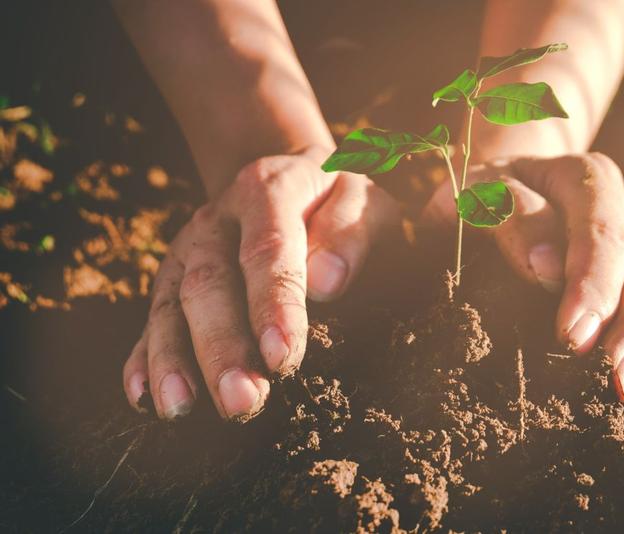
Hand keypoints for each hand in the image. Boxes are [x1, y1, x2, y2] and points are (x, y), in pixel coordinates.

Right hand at [123, 148, 399, 420]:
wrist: (293, 176)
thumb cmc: (337, 197)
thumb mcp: (362, 196)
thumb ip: (350, 231)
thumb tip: (328, 284)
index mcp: (266, 190)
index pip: (268, 249)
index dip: (273, 305)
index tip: (282, 358)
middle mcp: (217, 220)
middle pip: (209, 283)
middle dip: (221, 347)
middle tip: (241, 401)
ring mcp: (188, 249)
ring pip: (170, 304)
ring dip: (174, 360)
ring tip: (180, 409)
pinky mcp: (173, 276)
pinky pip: (152, 317)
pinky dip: (144, 357)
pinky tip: (143, 397)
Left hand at [423, 153, 623, 401]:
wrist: (508, 186)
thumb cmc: (484, 196)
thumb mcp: (479, 194)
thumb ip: (509, 216)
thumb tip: (545, 267)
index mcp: (583, 178)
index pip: (598, 230)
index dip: (591, 284)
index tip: (573, 336)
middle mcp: (623, 205)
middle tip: (616, 376)